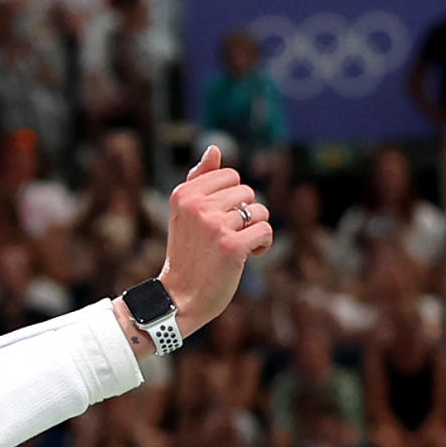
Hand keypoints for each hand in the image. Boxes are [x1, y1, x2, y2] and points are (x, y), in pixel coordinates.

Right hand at [154, 144, 270, 335]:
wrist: (179, 297)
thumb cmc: (187, 254)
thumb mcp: (186, 213)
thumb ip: (200, 180)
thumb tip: (215, 148)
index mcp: (184, 194)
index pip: (231, 176)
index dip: (231, 199)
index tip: (216, 218)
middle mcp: (197, 206)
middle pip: (247, 192)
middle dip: (244, 213)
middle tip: (225, 236)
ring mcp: (214, 225)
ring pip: (260, 211)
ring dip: (254, 230)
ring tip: (235, 246)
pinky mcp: (232, 245)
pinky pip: (266, 231)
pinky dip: (262, 245)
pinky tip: (247, 256)